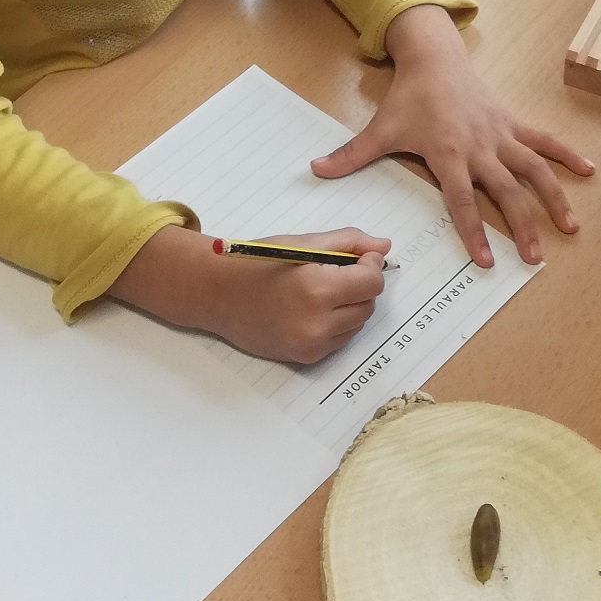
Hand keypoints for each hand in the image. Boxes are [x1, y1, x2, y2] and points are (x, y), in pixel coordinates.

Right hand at [112, 225, 388, 364]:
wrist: (216, 294)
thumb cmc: (256, 262)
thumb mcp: (302, 243)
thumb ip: (347, 242)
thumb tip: (384, 246)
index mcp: (318, 288)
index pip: (372, 281)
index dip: (370, 264)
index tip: (359, 256)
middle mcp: (318, 322)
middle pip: (368, 304)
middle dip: (361, 285)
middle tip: (337, 270)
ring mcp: (311, 344)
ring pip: (357, 324)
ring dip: (350, 305)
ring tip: (322, 288)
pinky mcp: (306, 358)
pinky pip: (340, 340)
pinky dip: (336, 323)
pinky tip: (312, 308)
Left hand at [311, 5, 592, 266]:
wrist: (433, 56)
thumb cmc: (408, 97)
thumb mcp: (380, 127)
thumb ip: (351, 155)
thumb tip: (315, 171)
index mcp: (449, 153)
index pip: (462, 199)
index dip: (473, 230)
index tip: (486, 261)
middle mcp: (480, 146)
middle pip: (505, 190)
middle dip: (521, 225)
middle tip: (534, 257)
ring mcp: (500, 133)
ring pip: (533, 168)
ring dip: (553, 196)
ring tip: (570, 225)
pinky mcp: (512, 122)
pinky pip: (543, 140)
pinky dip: (566, 154)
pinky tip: (589, 170)